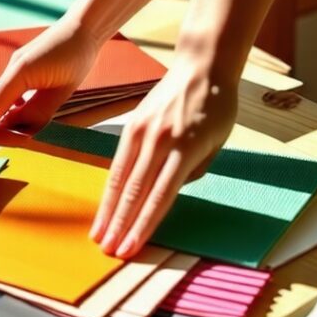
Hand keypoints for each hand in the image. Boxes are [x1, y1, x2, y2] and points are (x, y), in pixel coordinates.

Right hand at [0, 20, 101, 137]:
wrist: (83, 29)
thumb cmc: (75, 56)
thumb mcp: (63, 88)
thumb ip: (39, 110)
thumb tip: (20, 129)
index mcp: (22, 71)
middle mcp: (14, 68)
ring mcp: (16, 68)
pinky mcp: (22, 70)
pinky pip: (8, 92)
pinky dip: (5, 106)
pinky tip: (10, 118)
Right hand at [90, 60, 237, 258]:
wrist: (202, 65)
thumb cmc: (217, 105)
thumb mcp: (217, 142)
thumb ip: (195, 170)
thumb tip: (169, 193)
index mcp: (185, 148)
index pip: (159, 196)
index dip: (144, 226)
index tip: (131, 248)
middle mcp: (159, 141)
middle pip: (135, 192)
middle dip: (120, 225)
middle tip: (108, 252)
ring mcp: (142, 132)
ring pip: (120, 179)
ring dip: (109, 210)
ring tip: (99, 235)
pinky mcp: (132, 125)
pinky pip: (118, 162)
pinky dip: (111, 188)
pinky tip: (105, 205)